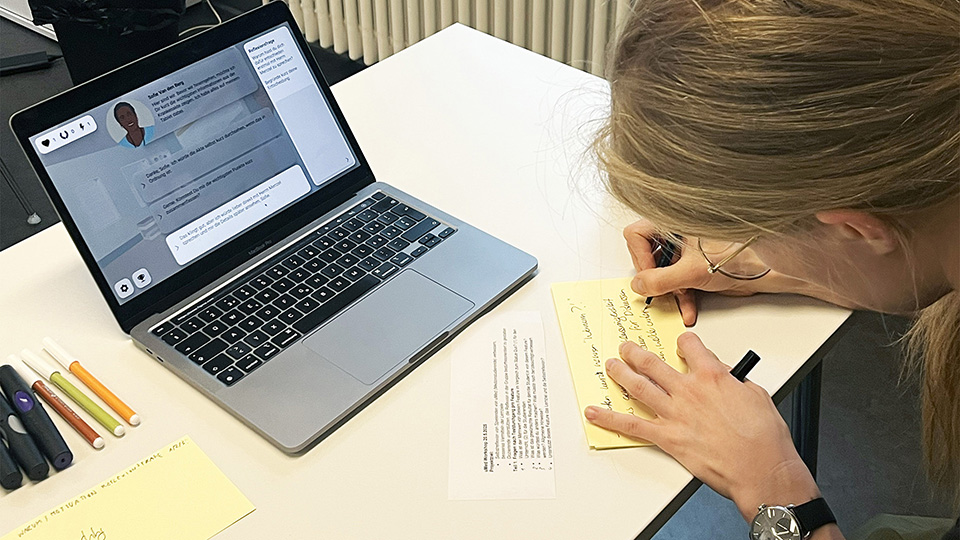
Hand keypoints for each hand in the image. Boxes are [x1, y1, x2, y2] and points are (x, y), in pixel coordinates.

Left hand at [584, 334, 820, 519]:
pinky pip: (632, 426)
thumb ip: (735, 381)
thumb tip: (724, 376)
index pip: (690, 347)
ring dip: (620, 374)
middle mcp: (689, 390)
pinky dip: (609, 419)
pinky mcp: (667, 437)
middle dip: (636, 353)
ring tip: (610, 366)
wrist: (761, 468)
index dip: (685, 343)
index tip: (681, 343)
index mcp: (712, 376)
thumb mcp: (756, 395)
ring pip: (639, 387)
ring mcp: (675, 413)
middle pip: (653, 364)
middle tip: (626, 348)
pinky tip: (594, 413)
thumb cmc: (764, 437)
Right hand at [624, 219, 765, 325]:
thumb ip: (659, 280)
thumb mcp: (691, 271)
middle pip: (647, 254)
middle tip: (660, 288)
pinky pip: (676, 279)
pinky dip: (680, 294)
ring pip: (662, 270)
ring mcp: (684, 249)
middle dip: (654, 276)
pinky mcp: (693, 264)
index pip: (636, 235)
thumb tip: (639, 285)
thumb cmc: (737, 256)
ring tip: (678, 300)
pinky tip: (687, 308)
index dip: (639, 257)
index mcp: (673, 221)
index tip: (649, 275)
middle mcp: (676, 232)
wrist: (762, 271)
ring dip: (668, 290)